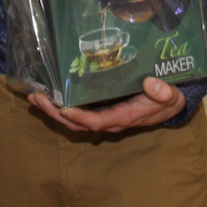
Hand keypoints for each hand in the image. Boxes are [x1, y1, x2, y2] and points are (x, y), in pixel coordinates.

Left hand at [28, 77, 186, 132]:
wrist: (171, 105)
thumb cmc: (169, 98)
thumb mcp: (171, 94)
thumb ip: (163, 91)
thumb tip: (150, 83)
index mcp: (125, 116)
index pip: (98, 121)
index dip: (80, 117)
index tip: (63, 108)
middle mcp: (110, 120)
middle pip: (78, 123)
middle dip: (56, 113)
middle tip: (38, 99)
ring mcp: (104, 117)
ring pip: (74, 120)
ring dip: (54, 110)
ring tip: (35, 97)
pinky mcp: (102, 110)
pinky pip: (79, 113)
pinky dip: (62, 106)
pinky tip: (49, 95)